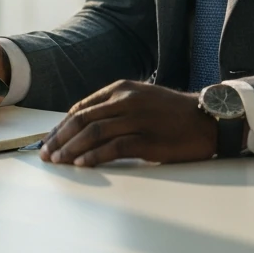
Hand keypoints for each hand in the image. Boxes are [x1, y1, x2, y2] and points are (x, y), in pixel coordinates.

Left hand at [39, 80, 216, 166]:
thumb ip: (115, 106)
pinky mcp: (148, 140)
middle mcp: (127, 100)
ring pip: (94, 132)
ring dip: (71, 148)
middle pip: (83, 119)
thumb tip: (85, 125)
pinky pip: (114, 148)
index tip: (50, 139)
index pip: (82, 106)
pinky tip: (82, 164)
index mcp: (122, 88)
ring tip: (58, 160)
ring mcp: (137, 119)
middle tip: (46, 153)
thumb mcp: (141, 98)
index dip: (62, 124)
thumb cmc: (172, 112)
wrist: (207, 119)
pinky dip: (94, 156)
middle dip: (60, 137)